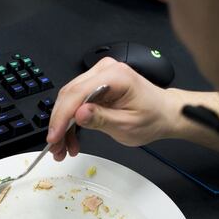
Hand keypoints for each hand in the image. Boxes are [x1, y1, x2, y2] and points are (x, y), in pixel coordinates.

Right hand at [47, 57, 182, 159]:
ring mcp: (99, 76)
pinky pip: (76, 101)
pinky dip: (71, 120)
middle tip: (55, 146)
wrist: (164, 113)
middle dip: (59, 123)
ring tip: (63, 147)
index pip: (78, 93)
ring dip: (63, 124)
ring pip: (69, 100)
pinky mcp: (96, 85)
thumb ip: (101, 119)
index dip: (62, 117)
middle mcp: (104, 71)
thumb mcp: (127, 125)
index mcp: (115, 76)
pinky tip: (71, 138)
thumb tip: (78, 114)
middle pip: (69, 95)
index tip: (54, 136)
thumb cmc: (152, 117)